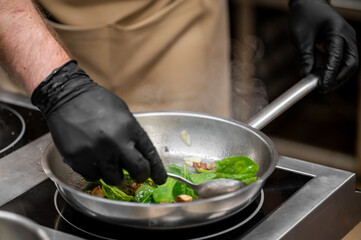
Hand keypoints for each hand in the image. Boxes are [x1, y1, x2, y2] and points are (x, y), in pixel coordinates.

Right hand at [32, 61, 166, 184]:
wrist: (66, 97)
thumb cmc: (97, 102)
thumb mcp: (123, 112)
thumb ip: (132, 133)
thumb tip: (140, 154)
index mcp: (130, 128)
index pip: (150, 155)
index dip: (157, 171)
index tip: (160, 179)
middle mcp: (116, 143)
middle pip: (138, 172)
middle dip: (140, 175)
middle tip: (137, 175)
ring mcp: (96, 153)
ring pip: (115, 179)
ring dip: (115, 173)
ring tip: (109, 161)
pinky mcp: (78, 160)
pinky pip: (93, 177)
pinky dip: (96, 172)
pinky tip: (93, 159)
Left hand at [289, 0, 358, 92]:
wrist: (309, 4)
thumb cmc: (304, 17)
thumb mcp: (301, 38)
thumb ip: (306, 57)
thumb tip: (305, 76)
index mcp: (337, 31)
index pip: (337, 58)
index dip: (330, 74)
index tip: (321, 87)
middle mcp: (348, 35)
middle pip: (351, 63)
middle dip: (338, 78)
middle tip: (323, 89)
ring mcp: (348, 39)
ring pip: (350, 63)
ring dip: (338, 76)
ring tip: (322, 85)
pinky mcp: (344, 43)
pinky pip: (345, 60)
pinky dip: (336, 70)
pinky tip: (324, 77)